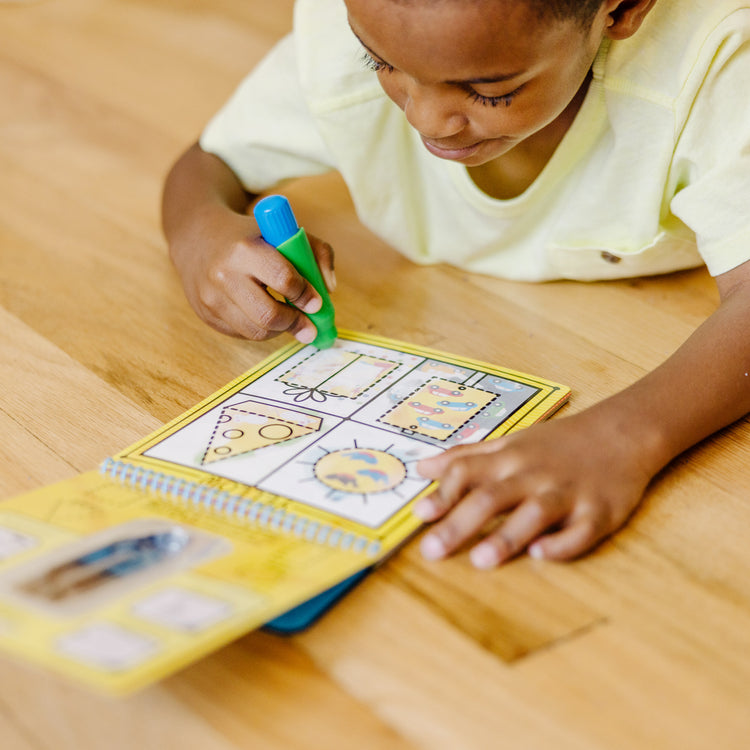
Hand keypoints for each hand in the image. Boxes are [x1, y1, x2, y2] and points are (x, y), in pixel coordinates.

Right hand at [170, 204, 335, 341]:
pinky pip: (242, 333)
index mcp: (245, 249)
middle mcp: (223, 274)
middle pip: (269, 314)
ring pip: (256, 331)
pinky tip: (265, 316)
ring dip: (280, 330)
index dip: (305, 295)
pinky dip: (261, 330)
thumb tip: (329, 289)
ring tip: (289, 320)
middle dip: (295, 323)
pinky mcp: (206, 314)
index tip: (317, 303)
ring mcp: (211, 298)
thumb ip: (316, 252)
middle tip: (309, 326)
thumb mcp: (283, 232)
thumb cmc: (249, 236)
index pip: (283, 279)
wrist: (197, 238)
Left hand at [413, 409, 655, 567]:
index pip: (469, 471)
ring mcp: (568, 493)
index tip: (420, 514)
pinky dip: (562, 543)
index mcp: (510, 458)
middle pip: (492, 496)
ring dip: (507, 535)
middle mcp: (534, 474)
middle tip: (432, 550)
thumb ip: (467, 456)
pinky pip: (581, 531)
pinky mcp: (600, 512)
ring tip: (481, 560)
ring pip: (534, 513)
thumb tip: (421, 468)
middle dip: (460, 523)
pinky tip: (541, 555)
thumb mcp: (510, 441)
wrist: (622, 432)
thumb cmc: (558, 443)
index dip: (444, 492)